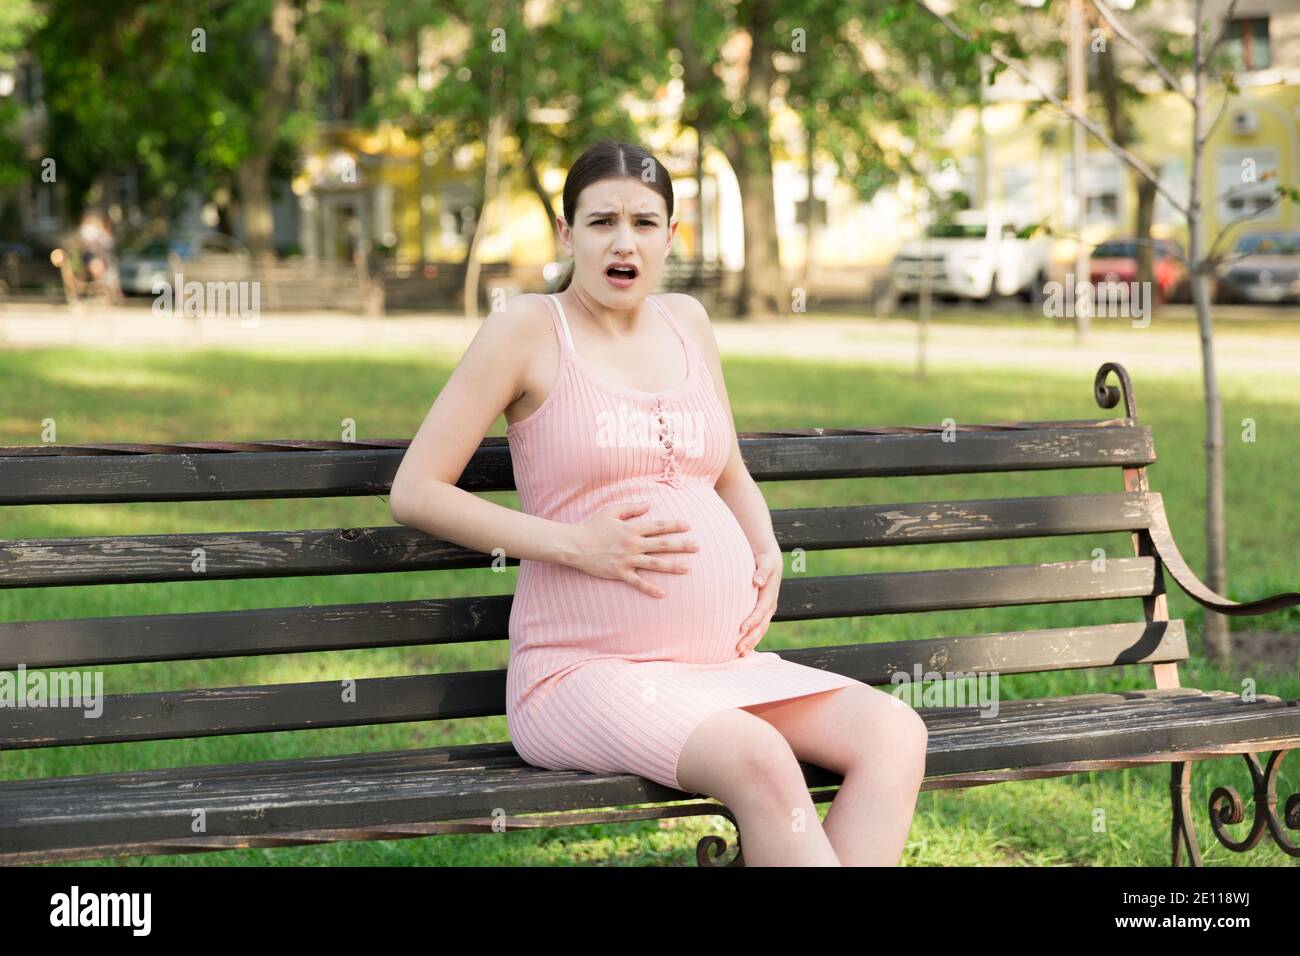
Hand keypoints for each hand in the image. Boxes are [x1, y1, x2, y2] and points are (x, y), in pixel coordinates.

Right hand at [568, 500, 698, 598]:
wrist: (574, 545)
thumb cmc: (592, 526)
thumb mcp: (611, 511)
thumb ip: (631, 507)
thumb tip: (649, 504)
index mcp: (631, 529)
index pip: (658, 526)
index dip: (674, 525)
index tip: (688, 526)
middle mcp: (632, 544)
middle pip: (662, 545)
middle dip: (681, 545)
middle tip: (698, 547)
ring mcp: (627, 560)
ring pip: (655, 564)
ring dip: (672, 566)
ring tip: (687, 568)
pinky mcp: (620, 573)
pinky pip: (638, 582)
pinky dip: (650, 589)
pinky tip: (663, 594)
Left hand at [737, 551, 781, 654]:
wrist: (770, 563)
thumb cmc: (765, 562)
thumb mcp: (766, 562)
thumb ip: (762, 571)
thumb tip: (757, 581)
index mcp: (770, 596)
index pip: (761, 611)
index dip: (752, 620)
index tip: (741, 628)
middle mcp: (770, 606)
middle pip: (761, 626)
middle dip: (751, 638)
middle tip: (739, 649)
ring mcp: (766, 612)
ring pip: (760, 631)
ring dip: (752, 642)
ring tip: (741, 654)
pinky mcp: (762, 614)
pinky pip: (757, 629)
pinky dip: (751, 640)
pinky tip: (743, 650)